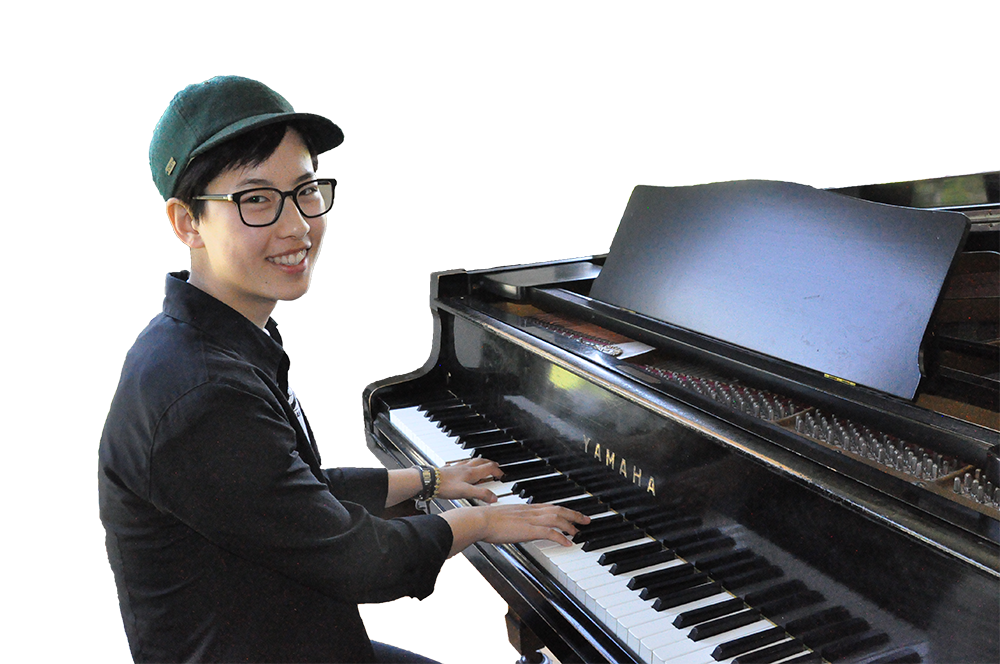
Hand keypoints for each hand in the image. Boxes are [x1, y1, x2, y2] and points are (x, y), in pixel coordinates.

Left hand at [436, 458, 503, 502]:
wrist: (428, 481)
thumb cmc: (445, 486)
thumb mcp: (466, 492)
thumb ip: (481, 494)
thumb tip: (494, 498)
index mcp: (471, 472)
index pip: (489, 468)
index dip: (498, 471)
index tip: (502, 475)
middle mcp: (465, 468)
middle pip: (482, 461)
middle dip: (491, 464)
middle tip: (496, 467)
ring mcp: (457, 468)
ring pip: (472, 461)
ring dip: (480, 462)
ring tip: (483, 465)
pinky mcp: (450, 470)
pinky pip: (462, 464)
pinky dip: (467, 465)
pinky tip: (463, 468)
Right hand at [439, 502, 590, 556]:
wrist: (478, 520)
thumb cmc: (485, 520)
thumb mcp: (503, 518)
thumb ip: (512, 521)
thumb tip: (515, 527)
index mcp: (525, 508)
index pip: (549, 507)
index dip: (563, 510)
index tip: (573, 513)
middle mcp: (530, 511)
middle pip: (558, 510)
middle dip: (574, 514)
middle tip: (586, 520)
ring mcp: (530, 520)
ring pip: (557, 519)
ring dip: (570, 525)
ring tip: (579, 532)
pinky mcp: (527, 530)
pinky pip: (549, 532)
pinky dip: (561, 537)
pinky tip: (568, 543)